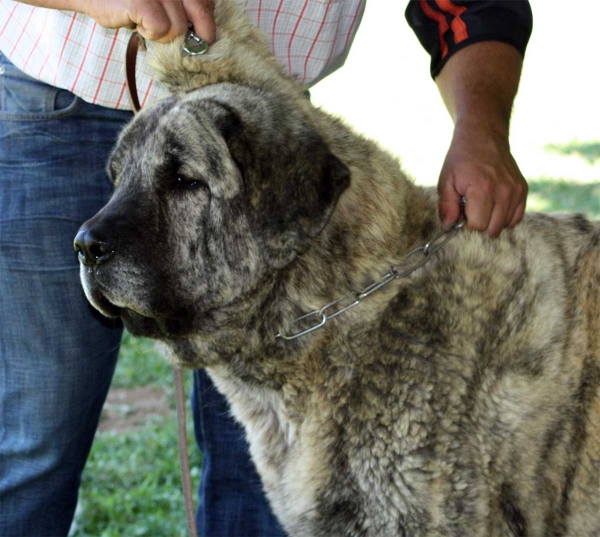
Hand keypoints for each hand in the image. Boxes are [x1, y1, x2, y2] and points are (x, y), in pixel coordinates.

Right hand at [79, 0, 215, 42]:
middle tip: (190, 46)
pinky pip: (161, 29)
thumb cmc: (125, 0)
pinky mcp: (142, 0)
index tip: (204, 35)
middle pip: (201, 11)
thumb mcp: (159, 0)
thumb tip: (205, 32)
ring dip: (165, 34)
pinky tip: (138, 24)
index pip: (205, 1)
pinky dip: (151, 34)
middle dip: (200, 34)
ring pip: (179, 26)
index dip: (207, 20)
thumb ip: (181, 8)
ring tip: (146, 23)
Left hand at [437, 120, 527, 236]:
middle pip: (492, 229)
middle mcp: (503, 191)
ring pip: (504, 225)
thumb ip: (446, 206)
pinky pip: (516, 218)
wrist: (483, 136)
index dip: (466, 225)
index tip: (460, 215)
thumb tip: (448, 227)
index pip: (478, 226)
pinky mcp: (522, 190)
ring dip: (491, 221)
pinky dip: (504, 217)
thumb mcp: (446, 181)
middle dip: (478, 225)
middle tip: (469, 210)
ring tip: (481, 204)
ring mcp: (515, 190)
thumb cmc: (461, 160)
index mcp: (482, 189)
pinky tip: (492, 206)